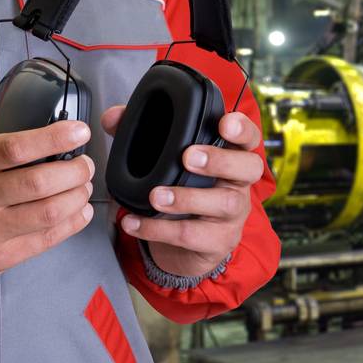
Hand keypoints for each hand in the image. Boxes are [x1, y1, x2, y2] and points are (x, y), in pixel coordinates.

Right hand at [0, 109, 95, 295]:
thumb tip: (11, 102)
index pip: (14, 147)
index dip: (54, 137)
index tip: (79, 131)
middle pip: (39, 181)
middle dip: (75, 171)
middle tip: (85, 164)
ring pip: (49, 211)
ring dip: (78, 197)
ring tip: (84, 186)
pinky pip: (47, 239)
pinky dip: (73, 223)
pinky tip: (80, 211)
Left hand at [103, 106, 262, 276]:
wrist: (188, 245)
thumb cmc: (182, 191)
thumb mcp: (165, 161)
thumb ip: (141, 133)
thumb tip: (114, 117)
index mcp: (231, 157)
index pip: (249, 138)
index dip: (242, 129)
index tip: (225, 123)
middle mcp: (238, 184)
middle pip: (249, 167)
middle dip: (220, 160)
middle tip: (189, 157)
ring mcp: (233, 214)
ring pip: (224, 203)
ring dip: (187, 198)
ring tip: (155, 196)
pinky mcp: (219, 241)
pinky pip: (193, 235)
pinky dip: (158, 229)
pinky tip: (134, 222)